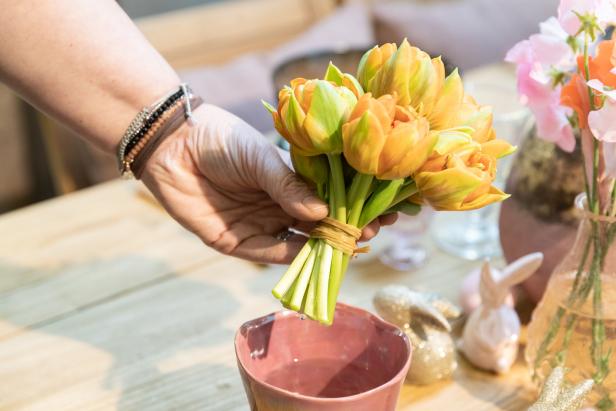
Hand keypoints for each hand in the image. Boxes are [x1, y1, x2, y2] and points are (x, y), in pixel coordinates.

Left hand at [141, 104, 395, 263]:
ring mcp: (262, 224)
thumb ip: (289, 185)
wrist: (172, 146)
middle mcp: (281, 205)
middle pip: (322, 224)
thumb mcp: (260, 157)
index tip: (385, 207)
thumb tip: (324, 214)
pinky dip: (296, 258)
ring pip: (302, 243)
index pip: (332, 197)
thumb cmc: (220, 140)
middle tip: (374, 229)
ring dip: (327, 247)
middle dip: (349, 228)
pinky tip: (317, 254)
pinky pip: (273, 254)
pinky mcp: (240, 243)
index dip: (356, 204)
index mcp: (291, 180)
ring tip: (354, 244)